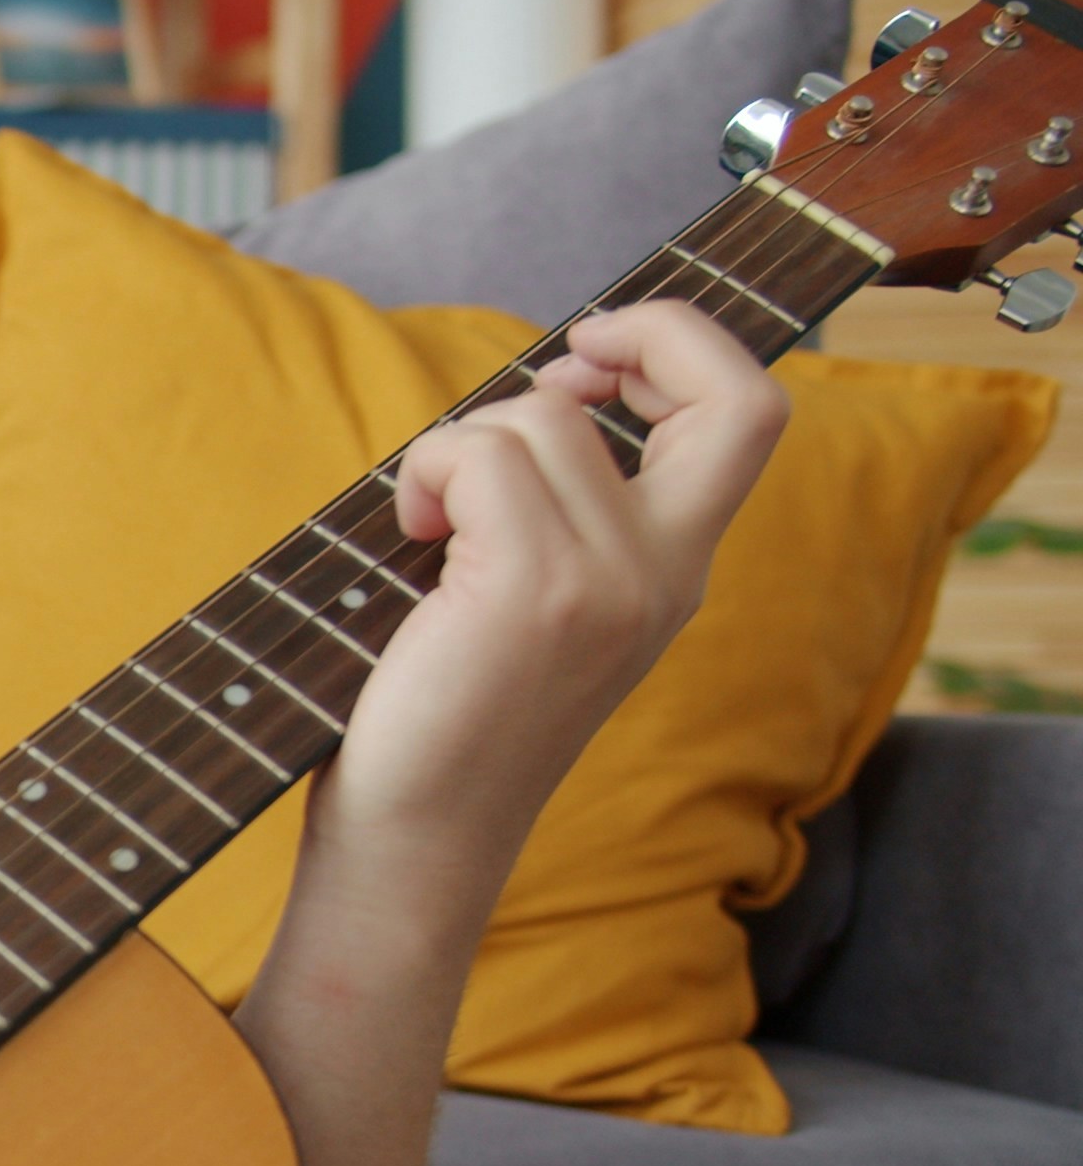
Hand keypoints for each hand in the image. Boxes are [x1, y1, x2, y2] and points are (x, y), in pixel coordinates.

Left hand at [327, 300, 789, 870]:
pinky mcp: (537, 590)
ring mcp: (612, 582)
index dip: (687, 345)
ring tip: (430, 522)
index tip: (592, 352)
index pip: (753, 415)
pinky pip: (479, 455)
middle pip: (732, 395)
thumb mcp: (534, 596)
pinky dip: (428, 472)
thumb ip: (561, 506)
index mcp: (675, 572)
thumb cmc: (442, 712)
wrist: (417, 834)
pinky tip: (412, 535)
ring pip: (543, 416)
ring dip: (462, 444)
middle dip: (646, 331)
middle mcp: (668, 574)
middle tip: (553, 366)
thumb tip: (545, 387)